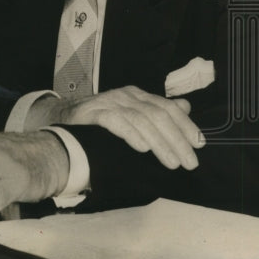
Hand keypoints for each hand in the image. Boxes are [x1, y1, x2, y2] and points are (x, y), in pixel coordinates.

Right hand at [28, 86, 204, 169]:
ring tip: (172, 163)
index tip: (199, 144)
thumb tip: (185, 106)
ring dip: (160, 143)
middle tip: (189, 162)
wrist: (60, 119)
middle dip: (177, 139)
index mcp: (136, 95)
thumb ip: (156, 111)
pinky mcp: (93, 113)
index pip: (166, 106)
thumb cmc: (98, 122)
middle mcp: (125, 95)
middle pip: (157, 114)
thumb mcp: (131, 114)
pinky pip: (116, 122)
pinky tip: (143, 148)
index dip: (185, 125)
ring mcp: (108, 102)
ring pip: (141, 120)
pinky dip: (132, 135)